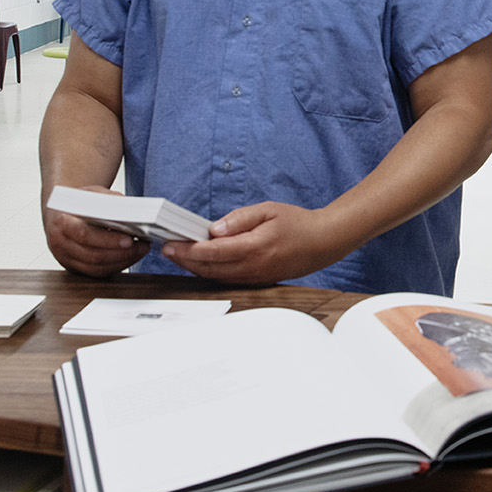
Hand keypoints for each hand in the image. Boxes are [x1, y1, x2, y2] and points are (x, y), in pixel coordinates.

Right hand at [42, 187, 148, 277]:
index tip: (129, 239)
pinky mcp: (74, 268)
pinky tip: (130, 257)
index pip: (84, 234)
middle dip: (121, 253)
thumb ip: (108, 200)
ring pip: (96, 268)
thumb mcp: (90, 194)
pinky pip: (97, 273)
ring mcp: (66, 259)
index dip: (108, 240)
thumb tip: (131, 210)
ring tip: (140, 250)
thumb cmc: (77, 203)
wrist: (60, 213)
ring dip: (122, 261)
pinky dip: (117, 266)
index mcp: (61, 223)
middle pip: (92, 255)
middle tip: (142, 246)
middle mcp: (60, 244)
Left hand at [161, 201, 354, 286]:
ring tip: (179, 257)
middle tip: (168, 251)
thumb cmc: (298, 224)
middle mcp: (253, 267)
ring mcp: (255, 277)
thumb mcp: (268, 210)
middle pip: (210, 269)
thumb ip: (239, 219)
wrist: (323, 242)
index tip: (172, 245)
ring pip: (217, 278)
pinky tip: (202, 264)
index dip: (188, 250)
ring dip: (196, 269)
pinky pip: (228, 280)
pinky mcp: (258, 281)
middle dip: (185, 261)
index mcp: (255, 247)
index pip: (213, 252)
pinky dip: (211, 273)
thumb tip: (214, 229)